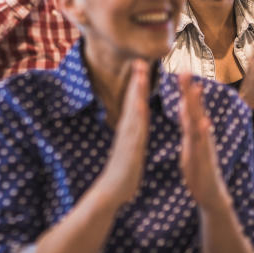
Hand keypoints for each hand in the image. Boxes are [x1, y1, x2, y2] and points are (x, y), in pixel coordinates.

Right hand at [96, 59, 149, 208]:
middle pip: (133, 101)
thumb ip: (131, 137)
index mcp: (130, 131)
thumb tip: (133, 128)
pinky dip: (138, 116)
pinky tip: (141, 105)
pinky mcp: (130, 148)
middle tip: (140, 61)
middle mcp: (127, 130)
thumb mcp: (128, 150)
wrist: (111, 191)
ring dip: (137, 92)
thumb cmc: (122, 173)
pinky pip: (135, 129)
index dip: (138, 85)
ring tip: (141, 75)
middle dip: (137, 81)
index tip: (142, 68)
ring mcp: (127, 138)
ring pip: (134, 111)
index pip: (135, 103)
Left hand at [178, 74, 229, 212]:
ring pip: (199, 122)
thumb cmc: (200, 168)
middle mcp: (202, 135)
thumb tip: (189, 111)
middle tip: (185, 71)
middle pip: (194, 109)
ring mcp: (204, 145)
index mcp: (196, 131)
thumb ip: (191, 127)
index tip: (182, 71)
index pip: (190, 107)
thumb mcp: (192, 144)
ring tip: (194, 89)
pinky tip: (204, 122)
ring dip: (197, 106)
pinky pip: (203, 144)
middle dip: (189, 90)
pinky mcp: (204, 158)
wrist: (212, 194)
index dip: (186, 90)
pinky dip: (203, 133)